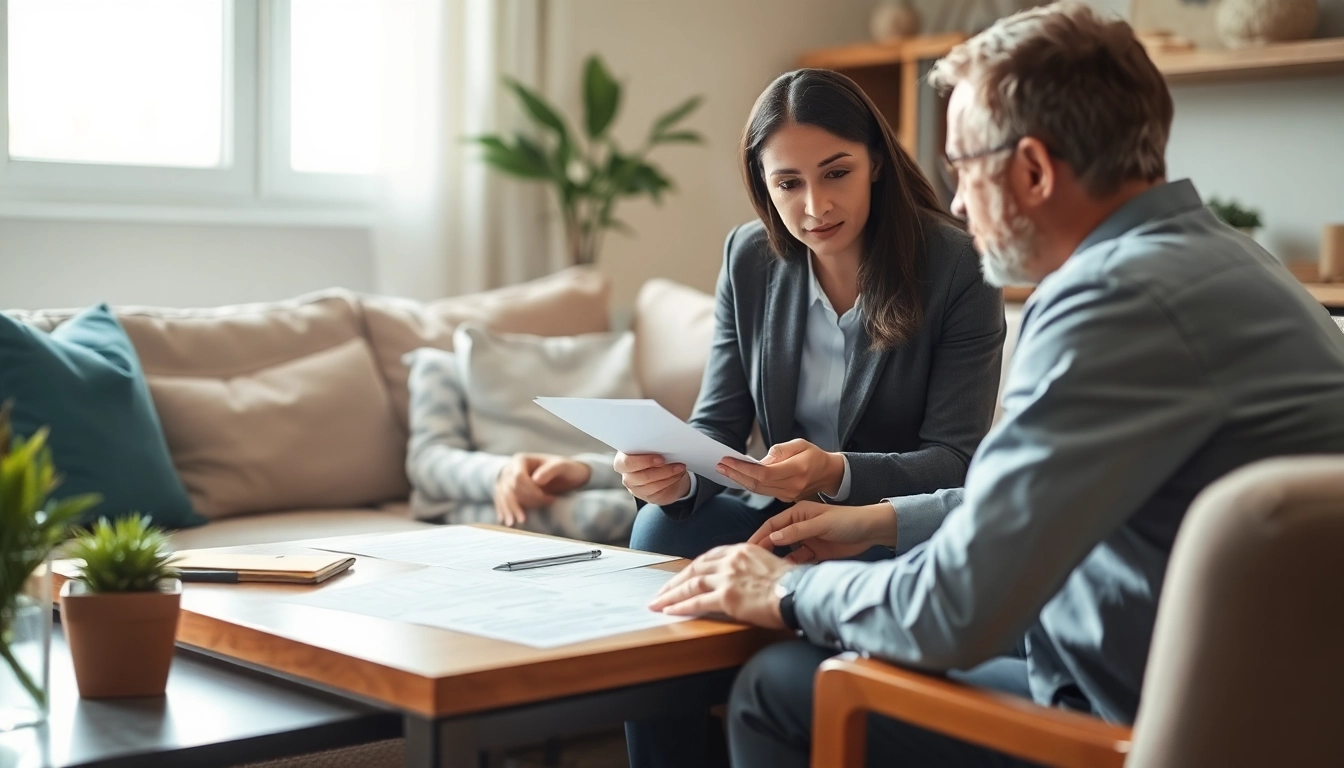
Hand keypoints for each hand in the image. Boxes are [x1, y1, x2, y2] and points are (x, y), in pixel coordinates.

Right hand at [494, 453, 590, 526]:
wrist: (564, 475)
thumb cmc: (564, 469)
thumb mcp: (562, 466)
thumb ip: (550, 470)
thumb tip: (535, 480)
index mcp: (521, 460)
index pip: (518, 477)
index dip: (530, 491)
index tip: (547, 499)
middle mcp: (510, 469)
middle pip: (510, 488)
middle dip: (522, 503)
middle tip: (533, 516)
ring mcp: (506, 480)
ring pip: (504, 496)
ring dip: (509, 510)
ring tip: (513, 524)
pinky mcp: (506, 491)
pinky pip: (502, 501)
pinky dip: (504, 511)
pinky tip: (505, 520)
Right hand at [614, 452, 689, 504]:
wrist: (663, 470)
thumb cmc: (654, 454)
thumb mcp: (652, 447)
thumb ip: (652, 446)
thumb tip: (664, 443)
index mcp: (622, 460)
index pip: (626, 463)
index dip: (643, 461)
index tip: (661, 458)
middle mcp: (627, 476)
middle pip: (641, 476)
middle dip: (661, 470)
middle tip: (676, 464)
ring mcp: (636, 489)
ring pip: (652, 485)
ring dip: (669, 475)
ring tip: (680, 468)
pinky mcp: (647, 497)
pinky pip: (659, 491)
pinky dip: (671, 481)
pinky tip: (678, 475)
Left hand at [648, 544, 793, 627]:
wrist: (799, 593)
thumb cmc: (792, 584)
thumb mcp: (770, 565)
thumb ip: (752, 567)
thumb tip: (748, 578)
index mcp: (741, 550)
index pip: (709, 557)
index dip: (693, 568)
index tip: (683, 576)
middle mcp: (731, 560)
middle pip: (694, 568)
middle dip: (675, 581)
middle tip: (661, 591)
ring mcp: (727, 578)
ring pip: (691, 584)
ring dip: (671, 594)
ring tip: (658, 603)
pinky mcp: (727, 597)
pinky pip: (697, 602)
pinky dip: (681, 606)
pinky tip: (670, 611)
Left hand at [716, 438, 843, 501]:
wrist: (829, 474)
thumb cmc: (814, 455)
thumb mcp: (800, 444)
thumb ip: (780, 451)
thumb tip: (760, 461)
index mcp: (797, 470)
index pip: (764, 473)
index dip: (743, 468)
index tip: (727, 460)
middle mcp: (792, 486)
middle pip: (757, 484)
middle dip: (736, 474)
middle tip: (719, 465)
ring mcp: (788, 495)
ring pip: (758, 490)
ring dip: (739, 480)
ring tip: (724, 470)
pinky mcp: (785, 498)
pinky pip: (763, 492)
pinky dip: (748, 484)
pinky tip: (737, 476)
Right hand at [748, 501, 895, 563]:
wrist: (872, 531)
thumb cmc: (848, 520)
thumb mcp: (821, 523)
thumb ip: (798, 530)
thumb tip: (774, 538)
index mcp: (798, 513)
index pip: (772, 524)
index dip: (759, 536)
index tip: (747, 548)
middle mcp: (800, 526)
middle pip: (776, 539)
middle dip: (764, 550)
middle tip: (751, 564)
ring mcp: (807, 541)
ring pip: (787, 552)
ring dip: (779, 561)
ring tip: (767, 573)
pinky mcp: (816, 554)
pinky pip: (800, 562)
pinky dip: (794, 568)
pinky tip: (787, 575)